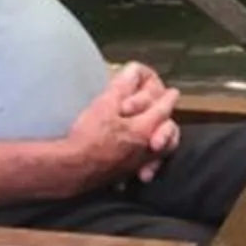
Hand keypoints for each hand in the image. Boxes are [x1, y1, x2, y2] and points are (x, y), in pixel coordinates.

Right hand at [73, 63, 181, 185]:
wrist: (72, 170)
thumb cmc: (88, 136)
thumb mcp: (103, 106)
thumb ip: (121, 87)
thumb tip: (133, 70)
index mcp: (145, 129)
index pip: (162, 110)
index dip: (168, 99)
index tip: (173, 93)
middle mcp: (147, 149)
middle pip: (169, 136)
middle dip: (170, 125)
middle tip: (168, 118)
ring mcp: (137, 164)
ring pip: (160, 153)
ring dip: (163, 144)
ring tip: (159, 139)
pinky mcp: (126, 175)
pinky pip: (145, 167)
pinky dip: (148, 162)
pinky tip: (141, 166)